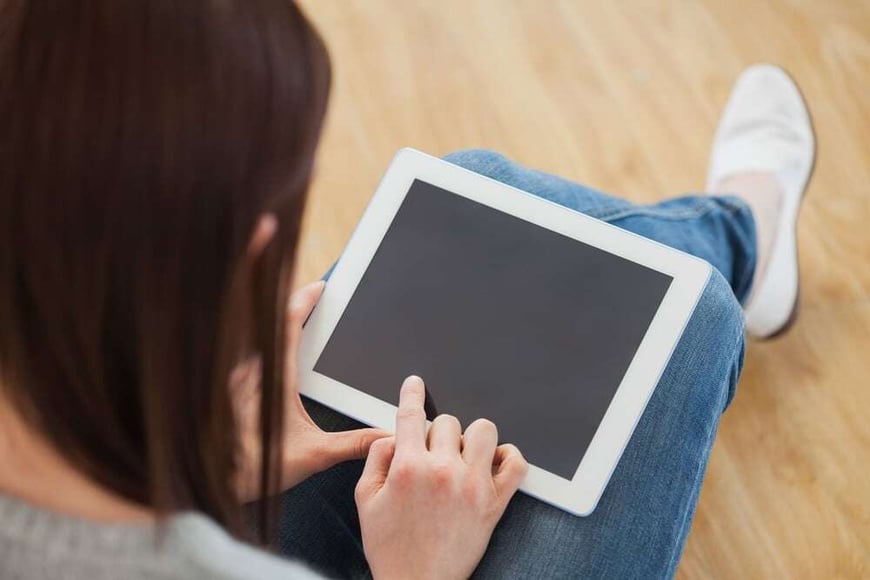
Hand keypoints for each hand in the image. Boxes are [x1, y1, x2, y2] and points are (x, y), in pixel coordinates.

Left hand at [234, 280, 387, 501]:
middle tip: (311, 297)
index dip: (305, 300)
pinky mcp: (226, 391)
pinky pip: (246, 355)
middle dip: (291, 306)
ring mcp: (236, 378)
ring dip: (274, 326)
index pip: (289, 324)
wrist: (214, 481)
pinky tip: (269, 359)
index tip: (321, 287)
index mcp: (276, 376)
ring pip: (255, 337)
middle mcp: (253, 370)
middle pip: (270, 322)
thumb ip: (352, 443)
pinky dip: (261, 345)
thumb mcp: (314, 454)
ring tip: (295, 321)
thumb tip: (385, 436)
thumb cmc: (257, 466)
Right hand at [355, 376, 527, 579]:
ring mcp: (472, 485)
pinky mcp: (494, 503)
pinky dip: (508, 456)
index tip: (415, 384)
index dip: (412, 393)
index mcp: (408, 467)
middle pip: (448, 422)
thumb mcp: (365, 500)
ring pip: (483, 431)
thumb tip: (393, 435)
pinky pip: (515, 464)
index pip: (412, 415)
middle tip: (432, 453)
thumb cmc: (392, 548)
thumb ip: (376, 459)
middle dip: (437, 433)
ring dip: (471, 438)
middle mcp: (443, 471)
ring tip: (462, 455)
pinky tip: (494, 461)